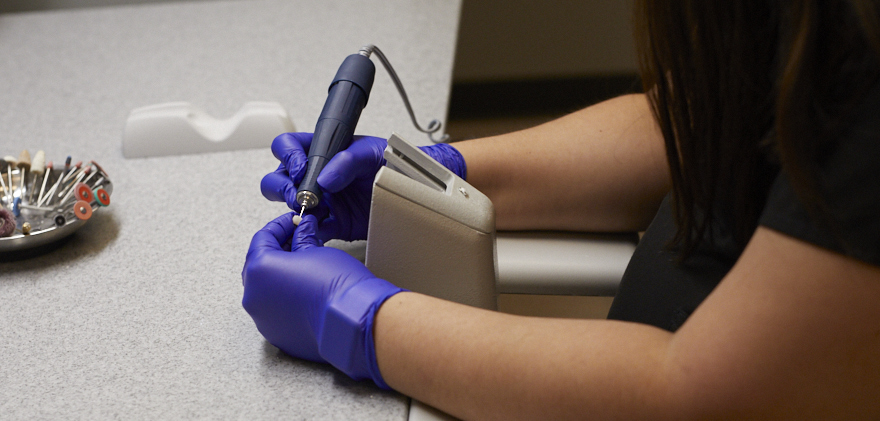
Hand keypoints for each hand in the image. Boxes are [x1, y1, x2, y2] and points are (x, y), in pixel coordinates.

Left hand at [242, 213, 404, 387]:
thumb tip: (303, 229)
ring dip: (282, 276)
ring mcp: (263, 319)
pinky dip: (287, 299)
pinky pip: (276, 311)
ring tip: (305, 267)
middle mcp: (253, 296)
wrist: (354, 320)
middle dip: (279, 250)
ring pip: (267, 290)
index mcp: (259, 270)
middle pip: (260, 265)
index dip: (281, 226)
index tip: (294, 221)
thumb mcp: (317, 250)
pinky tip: (306, 291)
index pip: (262, 238)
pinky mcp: (276, 334)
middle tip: (299, 240)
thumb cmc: (337, 283)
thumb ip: (303, 238)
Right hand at [261, 132, 467, 242]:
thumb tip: (325, 178)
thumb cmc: (395, 162)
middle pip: (280, 178)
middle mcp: (318, 176)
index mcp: (324, 152)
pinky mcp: (334, 223)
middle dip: (283, 186)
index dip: (288, 156)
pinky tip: (314, 229)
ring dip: (295, 208)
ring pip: (292, 205)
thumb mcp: (372, 153)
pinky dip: (307, 232)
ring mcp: (324, 200)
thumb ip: (348, 160)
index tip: (301, 168)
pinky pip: (311, 230)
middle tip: (301, 194)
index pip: (289, 147)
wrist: (416, 188)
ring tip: (311, 211)